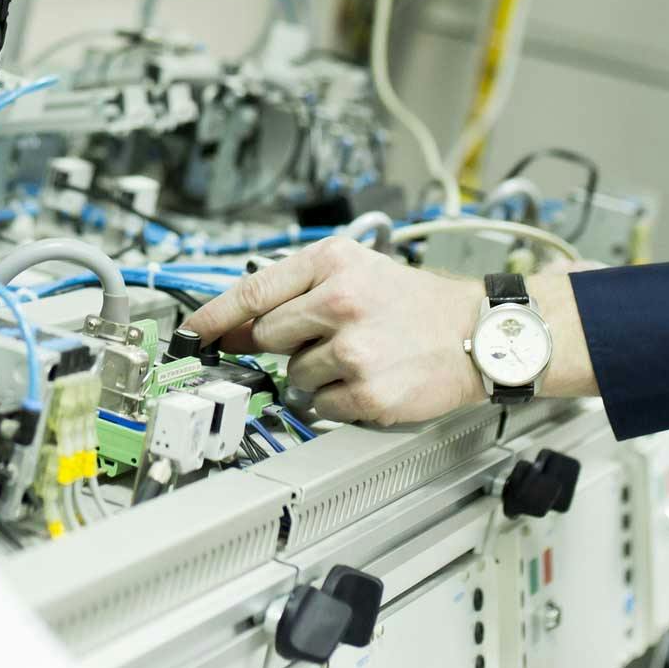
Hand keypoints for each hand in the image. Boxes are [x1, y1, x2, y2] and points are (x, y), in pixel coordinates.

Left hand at [179, 238, 487, 425]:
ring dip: (315, 372)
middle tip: (322, 338)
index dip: (214, 316)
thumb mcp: (356, 271)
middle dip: (285, 342)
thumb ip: (296, 290)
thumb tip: (236, 325)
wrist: (476, 332)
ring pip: (294, 373)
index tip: (191, 332)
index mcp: (333, 263)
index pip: (252, 291)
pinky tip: (367, 379)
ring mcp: (354, 350)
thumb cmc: (415, 303)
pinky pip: (320, 404)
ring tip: (358, 355)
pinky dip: (336, 399)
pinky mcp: (368, 391)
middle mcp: (340, 302)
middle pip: (267, 335)